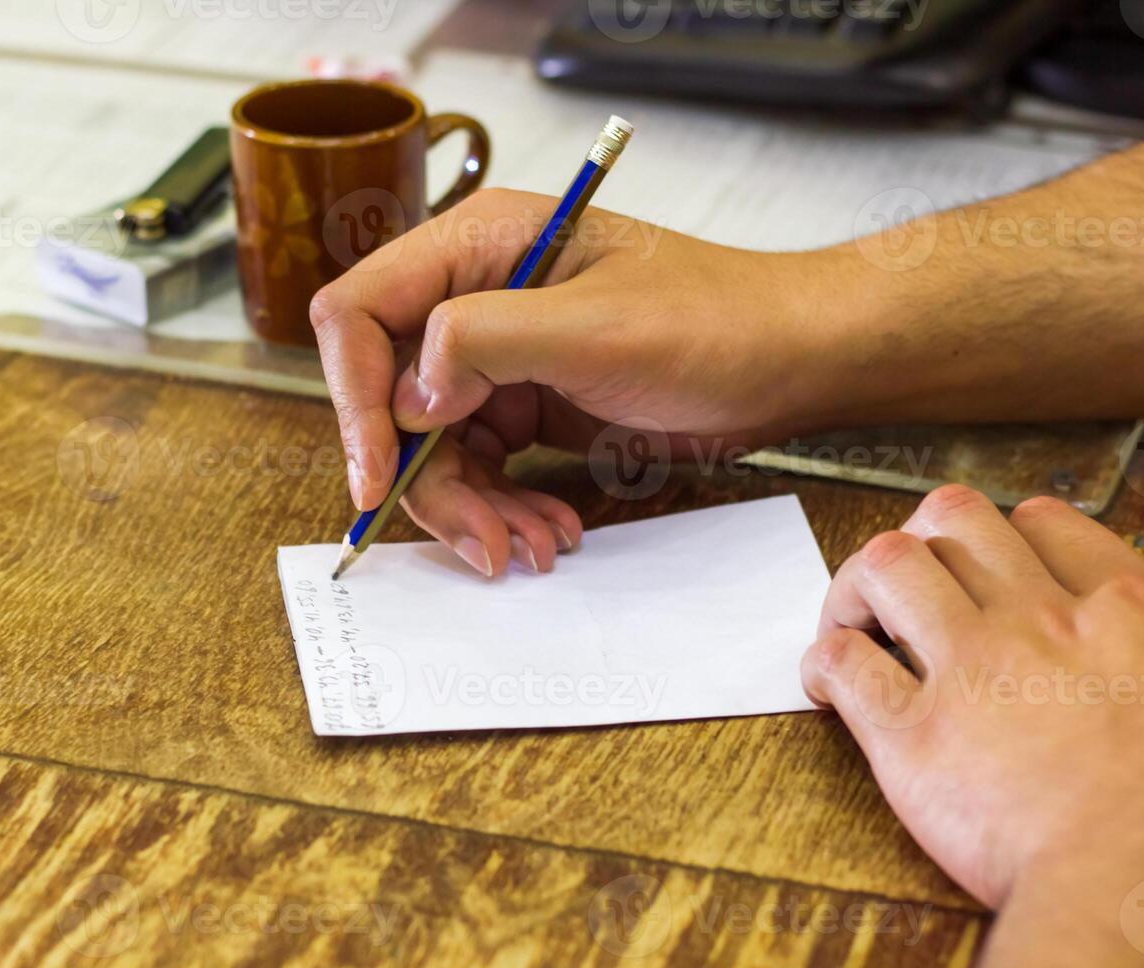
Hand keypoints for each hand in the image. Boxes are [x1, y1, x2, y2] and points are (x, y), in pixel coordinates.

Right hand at [311, 188, 833, 574]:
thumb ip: (484, 342)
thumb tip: (407, 397)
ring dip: (472, 508)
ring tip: (534, 546)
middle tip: (481, 540)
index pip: (361, 311)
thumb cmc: (714, 321)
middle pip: (390, 397)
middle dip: (426, 477)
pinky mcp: (521, 401)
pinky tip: (548, 532)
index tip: (376, 473)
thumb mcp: (598, 328)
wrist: (789, 360)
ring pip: (430, 446)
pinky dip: (502, 510)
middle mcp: (472, 296)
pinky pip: (477, 467)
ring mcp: (494, 354)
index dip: (354, 395)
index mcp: (477, 245)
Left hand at [802, 485, 1143, 967]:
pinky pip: (841, 661)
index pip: (1041, 521)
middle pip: (951, 517)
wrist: (1132, 886)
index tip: (984, 567)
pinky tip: (829, 685)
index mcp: (1120, 613)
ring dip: (856, 587)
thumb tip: (1128, 634)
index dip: (1002, 534)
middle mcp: (1037, 623)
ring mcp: (969, 671)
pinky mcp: (910, 734)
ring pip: (884, 564)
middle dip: (918, 537)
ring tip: (855, 622)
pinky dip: (821, 663)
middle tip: (906, 586)